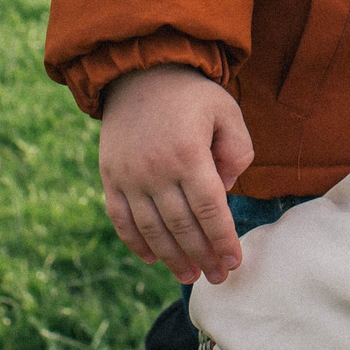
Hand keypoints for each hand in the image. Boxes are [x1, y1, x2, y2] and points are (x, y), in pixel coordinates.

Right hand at [98, 65, 253, 284]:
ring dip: (171, 258)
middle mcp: (156, 169)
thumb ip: (238, 151)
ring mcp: (129, 176)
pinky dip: (135, 242)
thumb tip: (226, 191)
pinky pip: (121, 219)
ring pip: (151, 229)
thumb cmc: (191, 94)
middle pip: (182, 226)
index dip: (222, 240)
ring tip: (189, 276)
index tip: (234, 263)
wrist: (140, 71)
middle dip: (202, 257)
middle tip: (217, 277)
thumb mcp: (227, 111)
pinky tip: (152, 258)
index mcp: (188, 154)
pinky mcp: (110, 176)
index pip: (209, 210)